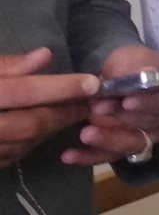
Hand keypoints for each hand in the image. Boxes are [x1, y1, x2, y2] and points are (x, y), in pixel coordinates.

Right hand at [0, 50, 97, 169]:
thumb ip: (4, 65)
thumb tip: (44, 57)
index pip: (23, 91)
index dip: (60, 88)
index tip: (93, 82)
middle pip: (29, 124)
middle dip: (64, 113)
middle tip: (92, 102)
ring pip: (23, 144)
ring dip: (50, 130)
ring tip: (71, 113)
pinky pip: (9, 157)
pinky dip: (29, 144)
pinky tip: (40, 130)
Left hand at [64, 45, 158, 165]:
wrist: (116, 75)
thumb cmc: (131, 64)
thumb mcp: (134, 58)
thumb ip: (138, 67)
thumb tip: (146, 73)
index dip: (149, 104)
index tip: (127, 101)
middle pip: (148, 125)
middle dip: (120, 118)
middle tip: (96, 109)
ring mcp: (145, 136)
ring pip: (131, 144)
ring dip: (108, 140)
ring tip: (85, 134)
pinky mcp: (123, 147)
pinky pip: (109, 156)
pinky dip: (89, 157)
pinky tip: (69, 155)